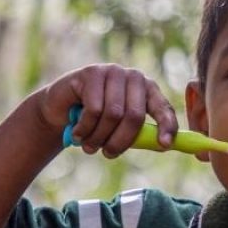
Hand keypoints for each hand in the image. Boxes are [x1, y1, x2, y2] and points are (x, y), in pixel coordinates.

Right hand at [37, 64, 177, 157]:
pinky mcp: (92, 73)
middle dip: (121, 141)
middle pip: (134, 115)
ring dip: (99, 137)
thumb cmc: (96, 122)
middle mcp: (133, 77)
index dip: (166, 126)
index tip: (165, 144)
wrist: (60, 109)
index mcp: (147, 90)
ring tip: (89, 145)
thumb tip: (164, 145)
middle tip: (108, 154)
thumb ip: (141, 135)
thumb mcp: (120, 130)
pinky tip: (78, 132)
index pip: (163, 107)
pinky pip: (94, 109)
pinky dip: (85, 128)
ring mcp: (113, 72)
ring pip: (113, 114)